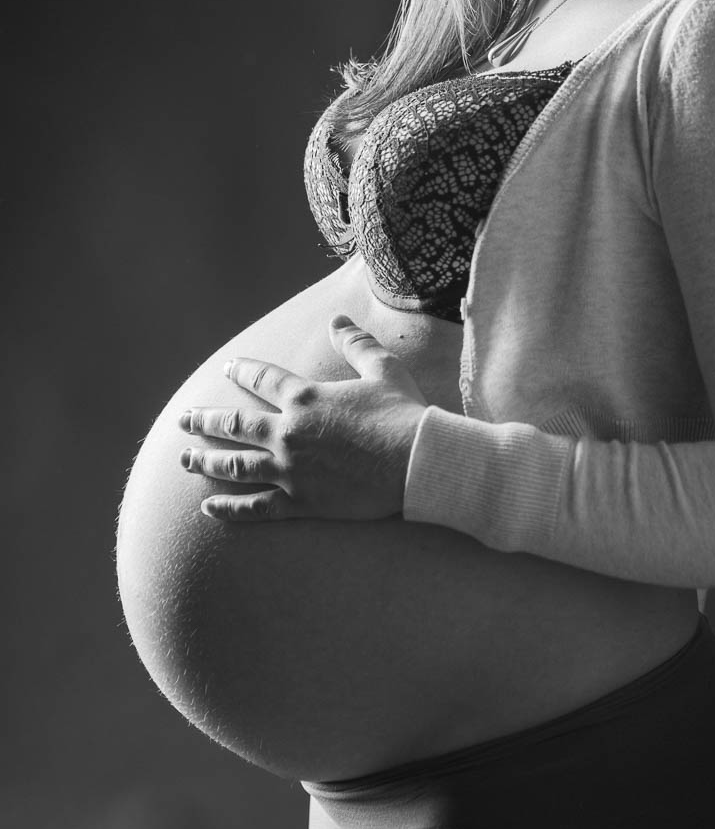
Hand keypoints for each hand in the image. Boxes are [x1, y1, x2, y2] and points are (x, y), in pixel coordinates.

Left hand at [178, 315, 427, 522]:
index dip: (242, 371)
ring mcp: (290, 469)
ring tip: (185, 459)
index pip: (262, 380)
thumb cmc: (403, 413)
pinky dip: (230, 508)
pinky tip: (209, 507)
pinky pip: (255, 507)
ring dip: (206, 461)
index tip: (226, 368)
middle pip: (235, 424)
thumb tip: (337, 319)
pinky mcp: (300, 501)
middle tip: (184, 420)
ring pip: (236, 465)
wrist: (416, 462)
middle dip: (205, 421)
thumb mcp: (383, 368)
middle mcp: (289, 432)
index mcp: (306, 398)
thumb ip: (356, 343)